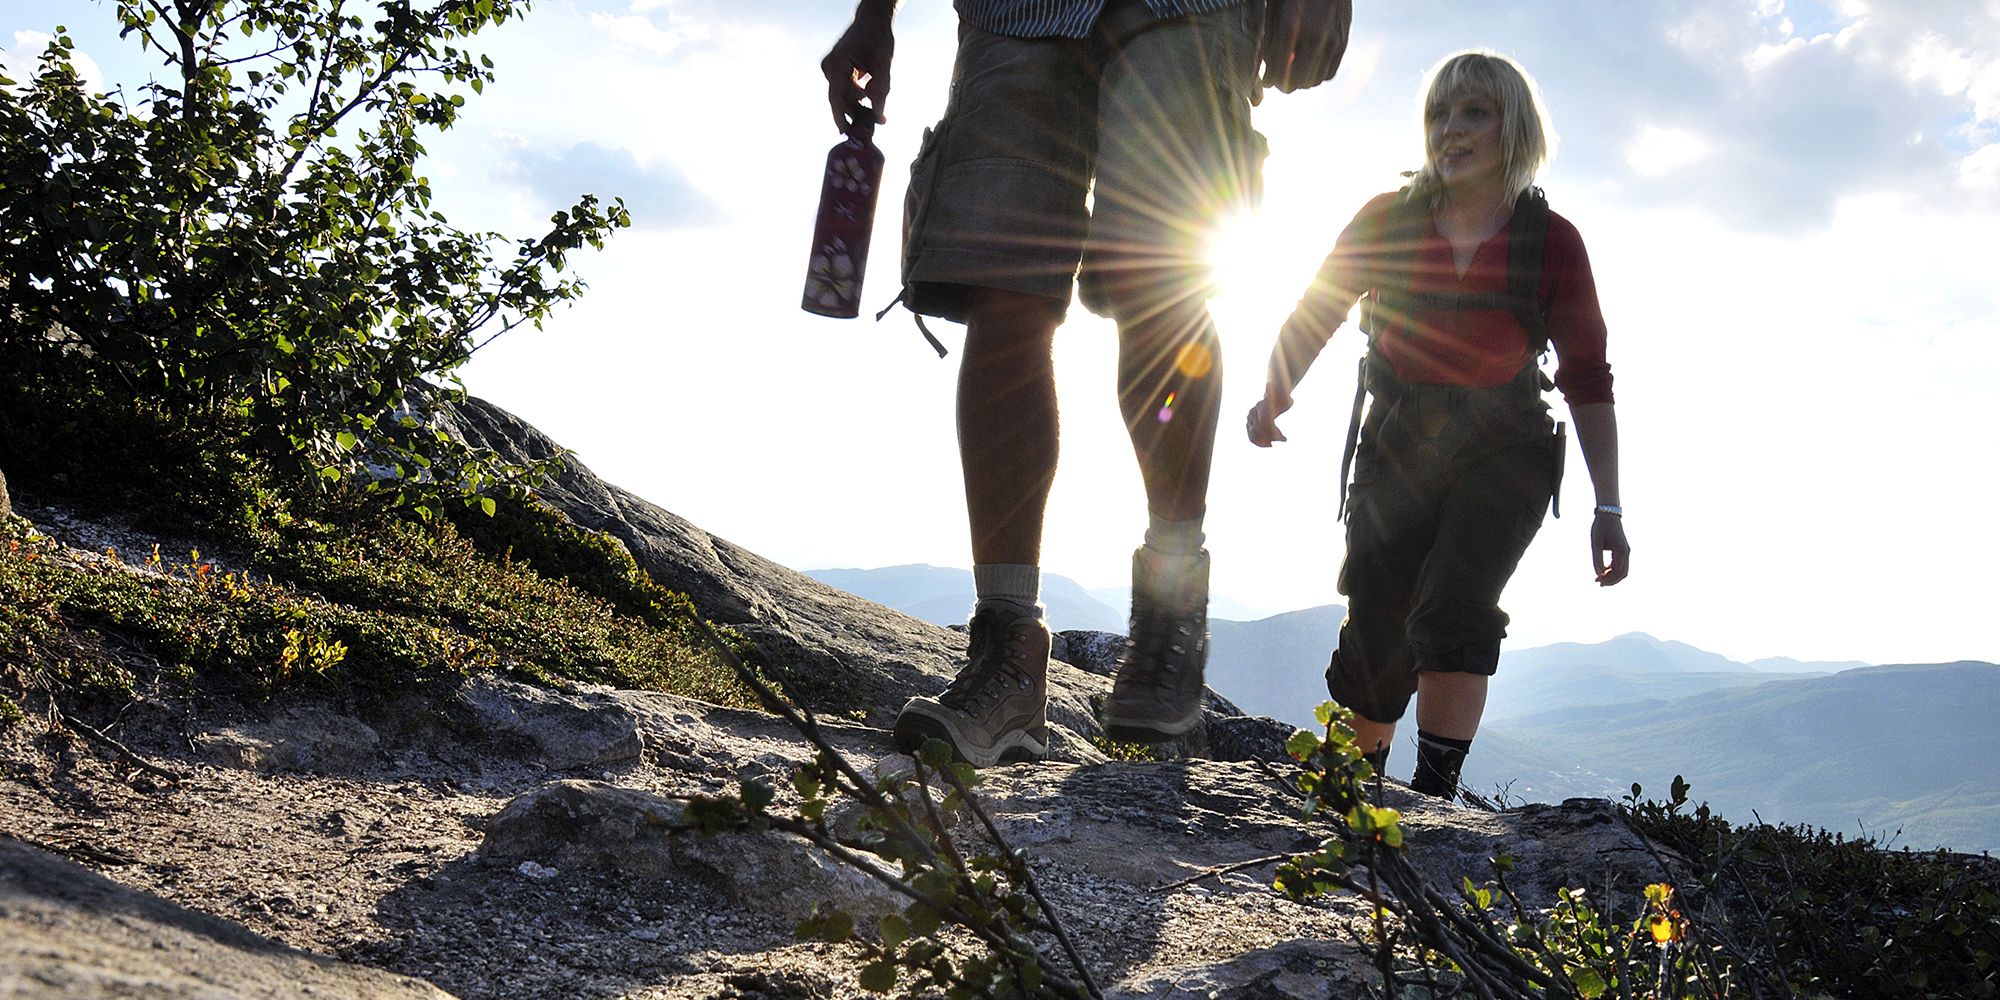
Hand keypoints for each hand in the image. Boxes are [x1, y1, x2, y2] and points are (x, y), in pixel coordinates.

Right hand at [821, 5, 893, 131]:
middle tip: (872, 127)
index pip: (836, 96)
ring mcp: (830, 69)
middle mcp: (829, 66)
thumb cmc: (878, 38)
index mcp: (838, 63)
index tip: (847, 133)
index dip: (841, 116)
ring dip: (858, 104)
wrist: (872, 21)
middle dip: (854, 114)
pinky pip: (844, 90)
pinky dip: (856, 95)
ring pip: (843, 96)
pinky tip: (868, 92)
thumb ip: (881, 91)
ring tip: (875, 111)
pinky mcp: (835, 71)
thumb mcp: (884, 65)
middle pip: (839, 99)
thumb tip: (879, 118)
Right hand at [1247, 383, 1293, 446]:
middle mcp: (1254, 412)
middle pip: (1260, 430)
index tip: (1284, 438)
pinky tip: (1268, 444)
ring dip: (1265, 442)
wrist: (1275, 394)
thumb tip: (1289, 401)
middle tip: (1283, 439)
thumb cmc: (1283, 398)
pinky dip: (1259, 442)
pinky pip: (1251, 436)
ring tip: (1274, 443)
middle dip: (1272, 438)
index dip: (1274, 433)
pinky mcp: (1249, 423)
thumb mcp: (1287, 399)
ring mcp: (1250, 417)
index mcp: (1263, 406)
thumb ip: (1287, 400)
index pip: (1265, 423)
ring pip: (1254, 434)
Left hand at [1257, 0, 1353, 98]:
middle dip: (1282, 84)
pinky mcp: (1343, 42)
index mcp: (1291, 27)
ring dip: (1300, 81)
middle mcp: (1314, 38)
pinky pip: (1329, 73)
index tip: (1264, 79)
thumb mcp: (1274, 8)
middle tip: (1276, 77)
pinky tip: (1309, 66)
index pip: (1277, 72)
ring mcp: (1332, 42)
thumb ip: (1268, 36)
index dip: (1268, 81)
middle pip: (1295, 83)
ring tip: (1292, 72)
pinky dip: (1317, 75)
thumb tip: (1264, 62)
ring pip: (1312, 82)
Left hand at [1591, 512, 1629, 585]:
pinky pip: (1621, 565)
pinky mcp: (1623, 550)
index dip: (1608, 579)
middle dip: (1611, 580)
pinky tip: (1603, 571)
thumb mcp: (1596, 542)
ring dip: (1613, 576)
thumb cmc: (1601, 527)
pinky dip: (1613, 570)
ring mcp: (1626, 551)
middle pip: (1622, 573)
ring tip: (1599, 579)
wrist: (1608, 514)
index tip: (1596, 580)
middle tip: (1598, 583)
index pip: (1617, 571)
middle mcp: (1626, 552)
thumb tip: (1598, 573)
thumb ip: (1597, 558)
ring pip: (1623, 570)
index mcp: (1621, 550)